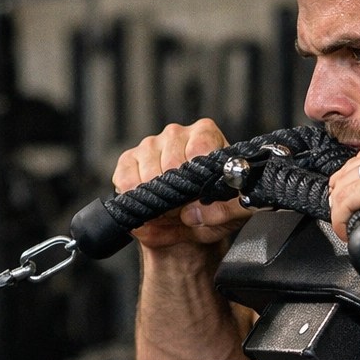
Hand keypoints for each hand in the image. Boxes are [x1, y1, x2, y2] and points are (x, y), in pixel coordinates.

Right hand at [112, 118, 252, 249]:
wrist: (190, 226)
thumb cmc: (214, 209)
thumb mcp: (233, 212)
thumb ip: (224, 211)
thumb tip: (191, 212)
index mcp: (205, 134)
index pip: (199, 149)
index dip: (197, 179)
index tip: (200, 196)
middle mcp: (176, 133)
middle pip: (171, 163)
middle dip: (178, 195)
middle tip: (185, 210)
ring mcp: (150, 144)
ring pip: (148, 175)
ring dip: (158, 202)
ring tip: (172, 212)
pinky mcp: (128, 160)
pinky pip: (126, 181)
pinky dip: (138, 201)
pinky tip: (152, 207)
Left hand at [326, 139, 359, 283]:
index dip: (359, 177)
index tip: (352, 194)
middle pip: (358, 164)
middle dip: (344, 188)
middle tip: (342, 210)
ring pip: (348, 180)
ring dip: (340, 204)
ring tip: (343, 223)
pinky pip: (345, 199)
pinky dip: (339, 215)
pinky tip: (345, 228)